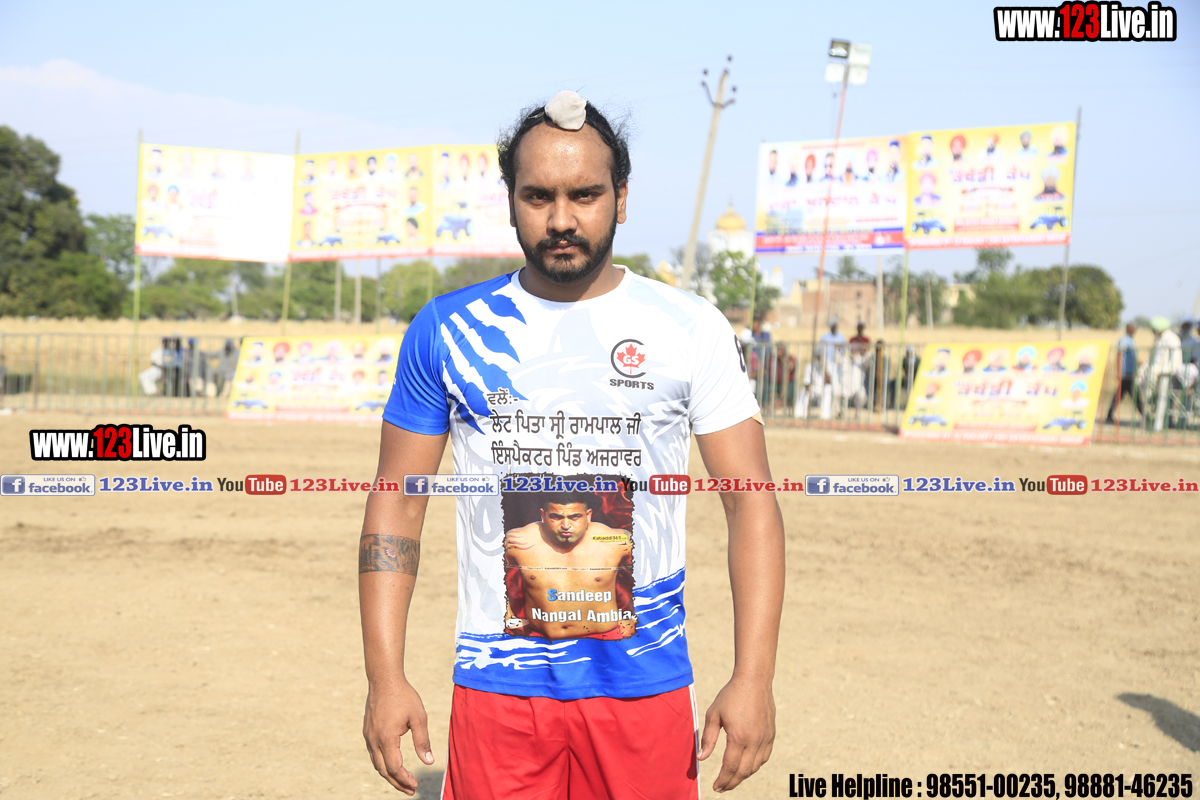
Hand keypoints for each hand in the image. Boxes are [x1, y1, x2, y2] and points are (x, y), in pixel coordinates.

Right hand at [363, 680, 433, 795]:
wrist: (384, 679)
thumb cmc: (404, 696)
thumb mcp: (419, 717)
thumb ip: (422, 741)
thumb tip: (429, 762)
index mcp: (387, 739)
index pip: (395, 768)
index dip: (405, 780)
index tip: (416, 785)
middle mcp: (374, 740)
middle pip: (384, 771)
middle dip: (397, 783)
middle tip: (410, 790)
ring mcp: (368, 736)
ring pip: (377, 764)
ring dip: (389, 774)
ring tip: (403, 780)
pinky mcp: (367, 731)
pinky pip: (373, 754)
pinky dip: (383, 764)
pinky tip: (393, 763)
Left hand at [698, 676, 775, 792]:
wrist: (754, 680)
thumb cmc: (730, 695)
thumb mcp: (714, 715)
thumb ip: (708, 738)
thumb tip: (701, 758)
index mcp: (739, 737)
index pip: (730, 767)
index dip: (722, 780)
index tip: (715, 787)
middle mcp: (754, 741)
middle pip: (743, 771)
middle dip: (732, 783)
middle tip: (722, 788)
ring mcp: (765, 738)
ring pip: (755, 767)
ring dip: (743, 776)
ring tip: (731, 778)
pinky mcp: (771, 734)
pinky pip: (764, 757)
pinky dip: (755, 766)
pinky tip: (746, 766)